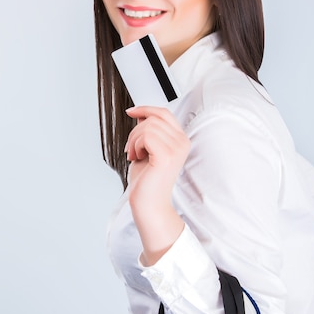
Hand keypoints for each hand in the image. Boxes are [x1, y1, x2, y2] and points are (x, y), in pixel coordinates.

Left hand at [125, 106, 190, 263]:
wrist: (148, 204)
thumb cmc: (146, 181)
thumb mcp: (146, 149)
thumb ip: (147, 132)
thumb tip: (141, 114)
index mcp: (180, 140)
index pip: (164, 113)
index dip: (146, 109)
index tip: (131, 111)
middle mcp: (182, 143)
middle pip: (153, 119)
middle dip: (135, 132)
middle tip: (131, 150)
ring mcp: (176, 149)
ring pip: (148, 126)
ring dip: (134, 140)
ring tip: (134, 155)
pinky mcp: (166, 156)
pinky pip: (146, 136)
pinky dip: (135, 145)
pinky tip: (136, 157)